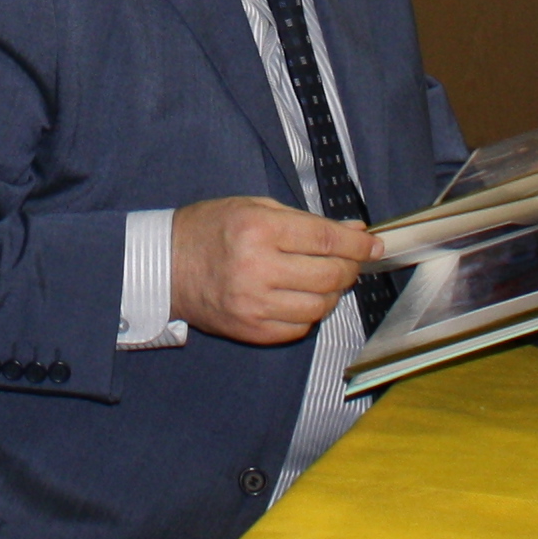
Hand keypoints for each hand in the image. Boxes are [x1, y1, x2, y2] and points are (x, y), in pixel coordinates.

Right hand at [170, 196, 373, 344]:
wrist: (163, 267)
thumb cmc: (207, 230)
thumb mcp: (253, 207)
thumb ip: (306, 221)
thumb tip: (353, 233)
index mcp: (258, 229)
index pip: (325, 240)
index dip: (357, 244)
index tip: (374, 244)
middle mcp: (257, 269)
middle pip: (329, 276)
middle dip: (349, 267)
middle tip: (348, 260)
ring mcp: (254, 305)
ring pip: (320, 306)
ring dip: (331, 292)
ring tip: (321, 279)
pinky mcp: (252, 330)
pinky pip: (300, 326)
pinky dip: (309, 312)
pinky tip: (298, 297)